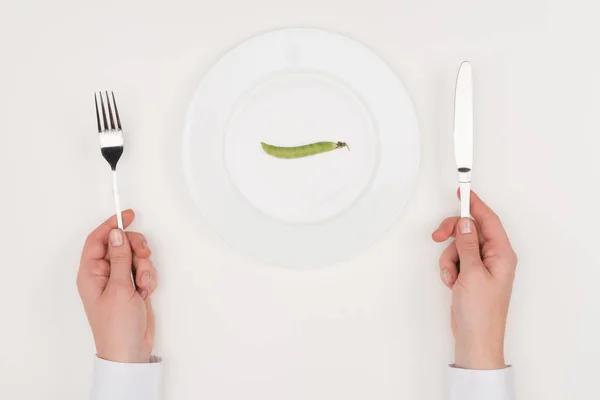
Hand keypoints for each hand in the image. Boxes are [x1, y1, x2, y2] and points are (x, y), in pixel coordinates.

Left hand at [77, 210, 157, 362]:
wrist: (130, 351)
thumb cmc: (117, 325)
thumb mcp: (119, 288)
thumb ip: (119, 258)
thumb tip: (116, 233)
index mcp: (91, 273)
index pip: (98, 239)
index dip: (112, 225)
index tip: (129, 215)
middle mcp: (104, 274)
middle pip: (121, 244)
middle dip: (136, 248)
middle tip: (144, 255)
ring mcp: (120, 280)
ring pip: (136, 257)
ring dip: (144, 266)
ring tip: (143, 284)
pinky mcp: (133, 287)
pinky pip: (144, 270)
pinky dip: (149, 277)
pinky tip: (146, 291)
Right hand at [432, 191, 516, 369]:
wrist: (475, 339)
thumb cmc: (481, 312)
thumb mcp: (472, 273)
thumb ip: (467, 245)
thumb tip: (465, 223)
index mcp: (502, 254)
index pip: (488, 220)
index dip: (475, 204)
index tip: (462, 192)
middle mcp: (494, 257)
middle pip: (469, 230)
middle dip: (452, 234)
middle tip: (438, 236)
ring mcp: (481, 266)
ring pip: (458, 245)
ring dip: (449, 258)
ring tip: (452, 276)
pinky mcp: (470, 275)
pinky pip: (455, 259)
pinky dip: (449, 268)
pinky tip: (451, 282)